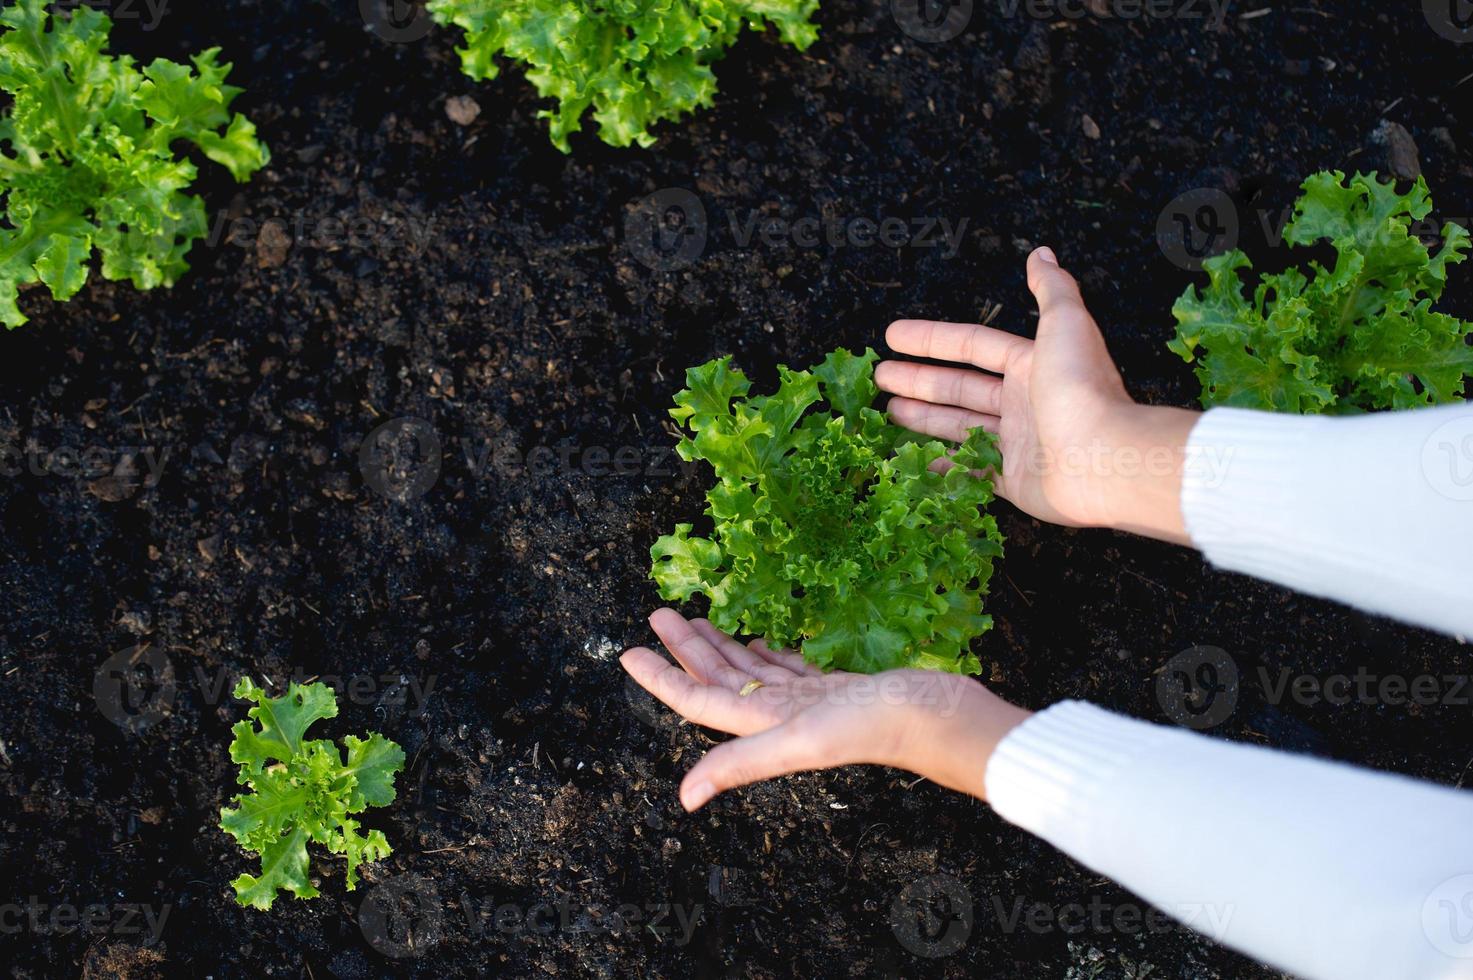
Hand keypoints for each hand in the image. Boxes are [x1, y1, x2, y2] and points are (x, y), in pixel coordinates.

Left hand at [620, 609, 1030, 810]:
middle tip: (658, 614)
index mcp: (763, 725)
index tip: (626, 652)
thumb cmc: (872, 726)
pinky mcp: (833, 689)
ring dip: (720, 646)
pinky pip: (787, 668)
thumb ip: (740, 763)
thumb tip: (684, 798)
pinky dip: (765, 652)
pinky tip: (756, 639)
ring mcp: (806, 702)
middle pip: (719, 678)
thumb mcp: (798, 742)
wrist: (939, 717)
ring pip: (751, 670)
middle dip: (685, 649)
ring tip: (695, 618)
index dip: (661, 678)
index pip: (698, 699)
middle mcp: (778, 716)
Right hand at [875, 247, 1197, 543]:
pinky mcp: (1016, 481)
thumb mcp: (1065, 323)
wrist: (1102, 458)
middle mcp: (1025, 402)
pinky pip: (972, 471)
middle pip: (961, 387)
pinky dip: (944, 466)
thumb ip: (1051, 288)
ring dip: (925, 417)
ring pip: (961, 426)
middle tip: (879, 377)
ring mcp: (1019, 443)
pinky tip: (916, 459)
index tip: (892, 336)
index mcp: (1032, 365)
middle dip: (920, 380)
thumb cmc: (1081, 388)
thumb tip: (1042, 253)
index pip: (973, 346)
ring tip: (888, 411)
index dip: (932, 339)